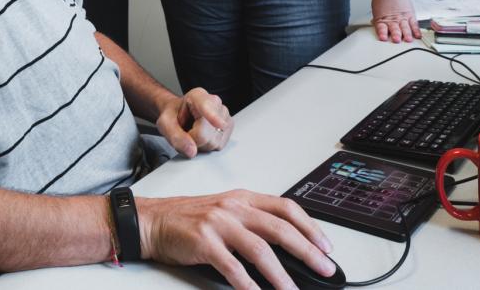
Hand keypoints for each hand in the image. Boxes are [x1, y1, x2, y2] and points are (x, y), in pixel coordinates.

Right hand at [138, 191, 333, 289]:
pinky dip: (248, 284)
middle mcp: (234, 207)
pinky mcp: (204, 241)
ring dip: (281, 275)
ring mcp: (219, 223)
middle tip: (325, 268)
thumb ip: (252, 223)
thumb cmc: (188, 219)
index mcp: (243, 198)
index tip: (326, 246)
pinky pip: (232, 267)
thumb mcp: (225, 212)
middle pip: (280, 228)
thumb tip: (286, 249)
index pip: (286, 208)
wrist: (153, 220)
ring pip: (261, 249)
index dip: (310, 227)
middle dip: (308, 250)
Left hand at [155, 88, 230, 157]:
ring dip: (200, 144)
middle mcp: (215, 102)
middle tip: (186, 131)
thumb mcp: (165, 123)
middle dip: (193, 140)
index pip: (206, 107)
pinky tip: (203, 135)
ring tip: (194, 131)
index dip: (213, 117)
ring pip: (213, 142)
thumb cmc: (174, 115)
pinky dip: (208, 146)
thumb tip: (191, 151)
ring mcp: (224, 114)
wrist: (181, 114)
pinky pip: (219, 146)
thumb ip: (174, 136)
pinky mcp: (229, 127)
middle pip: (205, 135)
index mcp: (197, 96)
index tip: (220, 124)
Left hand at [372, 0, 420, 42]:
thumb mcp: (376, 10)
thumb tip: (378, 26)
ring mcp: (402, 17)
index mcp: (382, 18)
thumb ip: (378, 20)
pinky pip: (414, 24)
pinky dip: (416, 30)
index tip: (383, 38)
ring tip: (408, 39)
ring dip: (407, 34)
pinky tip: (417, 35)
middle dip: (396, 35)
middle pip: (394, 28)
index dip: (382, 33)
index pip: (382, 28)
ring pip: (405, 28)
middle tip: (397, 39)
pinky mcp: (410, 14)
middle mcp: (392, 19)